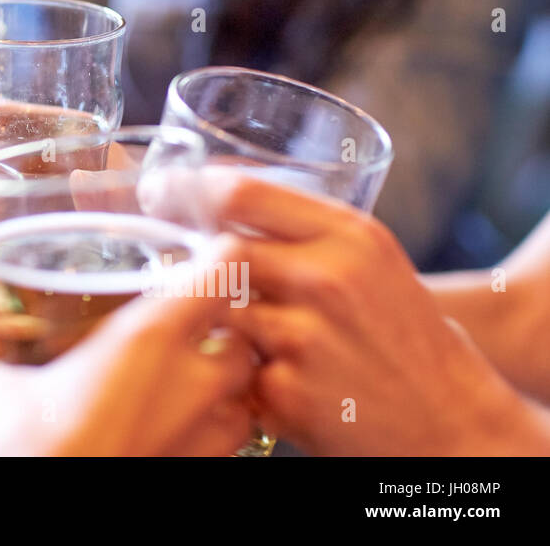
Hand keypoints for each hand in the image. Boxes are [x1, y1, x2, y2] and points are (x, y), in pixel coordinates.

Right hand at [0, 249, 253, 455]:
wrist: (52, 512)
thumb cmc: (36, 451)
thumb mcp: (0, 394)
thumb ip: (1, 368)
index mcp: (150, 336)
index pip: (223, 266)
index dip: (223, 251)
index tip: (210, 246)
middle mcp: (193, 382)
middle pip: (247, 336)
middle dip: (229, 328)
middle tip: (196, 323)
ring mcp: (208, 433)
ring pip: (247, 395)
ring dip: (227, 386)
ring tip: (190, 384)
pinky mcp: (205, 471)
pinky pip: (228, 445)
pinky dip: (210, 433)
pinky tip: (175, 432)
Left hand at [201, 170, 549, 454]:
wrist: (452, 421)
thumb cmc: (402, 334)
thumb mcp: (371, 260)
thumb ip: (302, 231)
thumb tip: (211, 200)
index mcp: (349, 235)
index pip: (242, 193)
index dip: (186, 189)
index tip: (157, 191)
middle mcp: (328, 278)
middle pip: (220, 252)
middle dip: (191, 261)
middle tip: (169, 264)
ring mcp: (306, 337)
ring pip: (217, 311)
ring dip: (217, 321)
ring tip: (241, 332)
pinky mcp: (287, 392)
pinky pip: (230, 369)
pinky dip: (237, 372)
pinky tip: (267, 377)